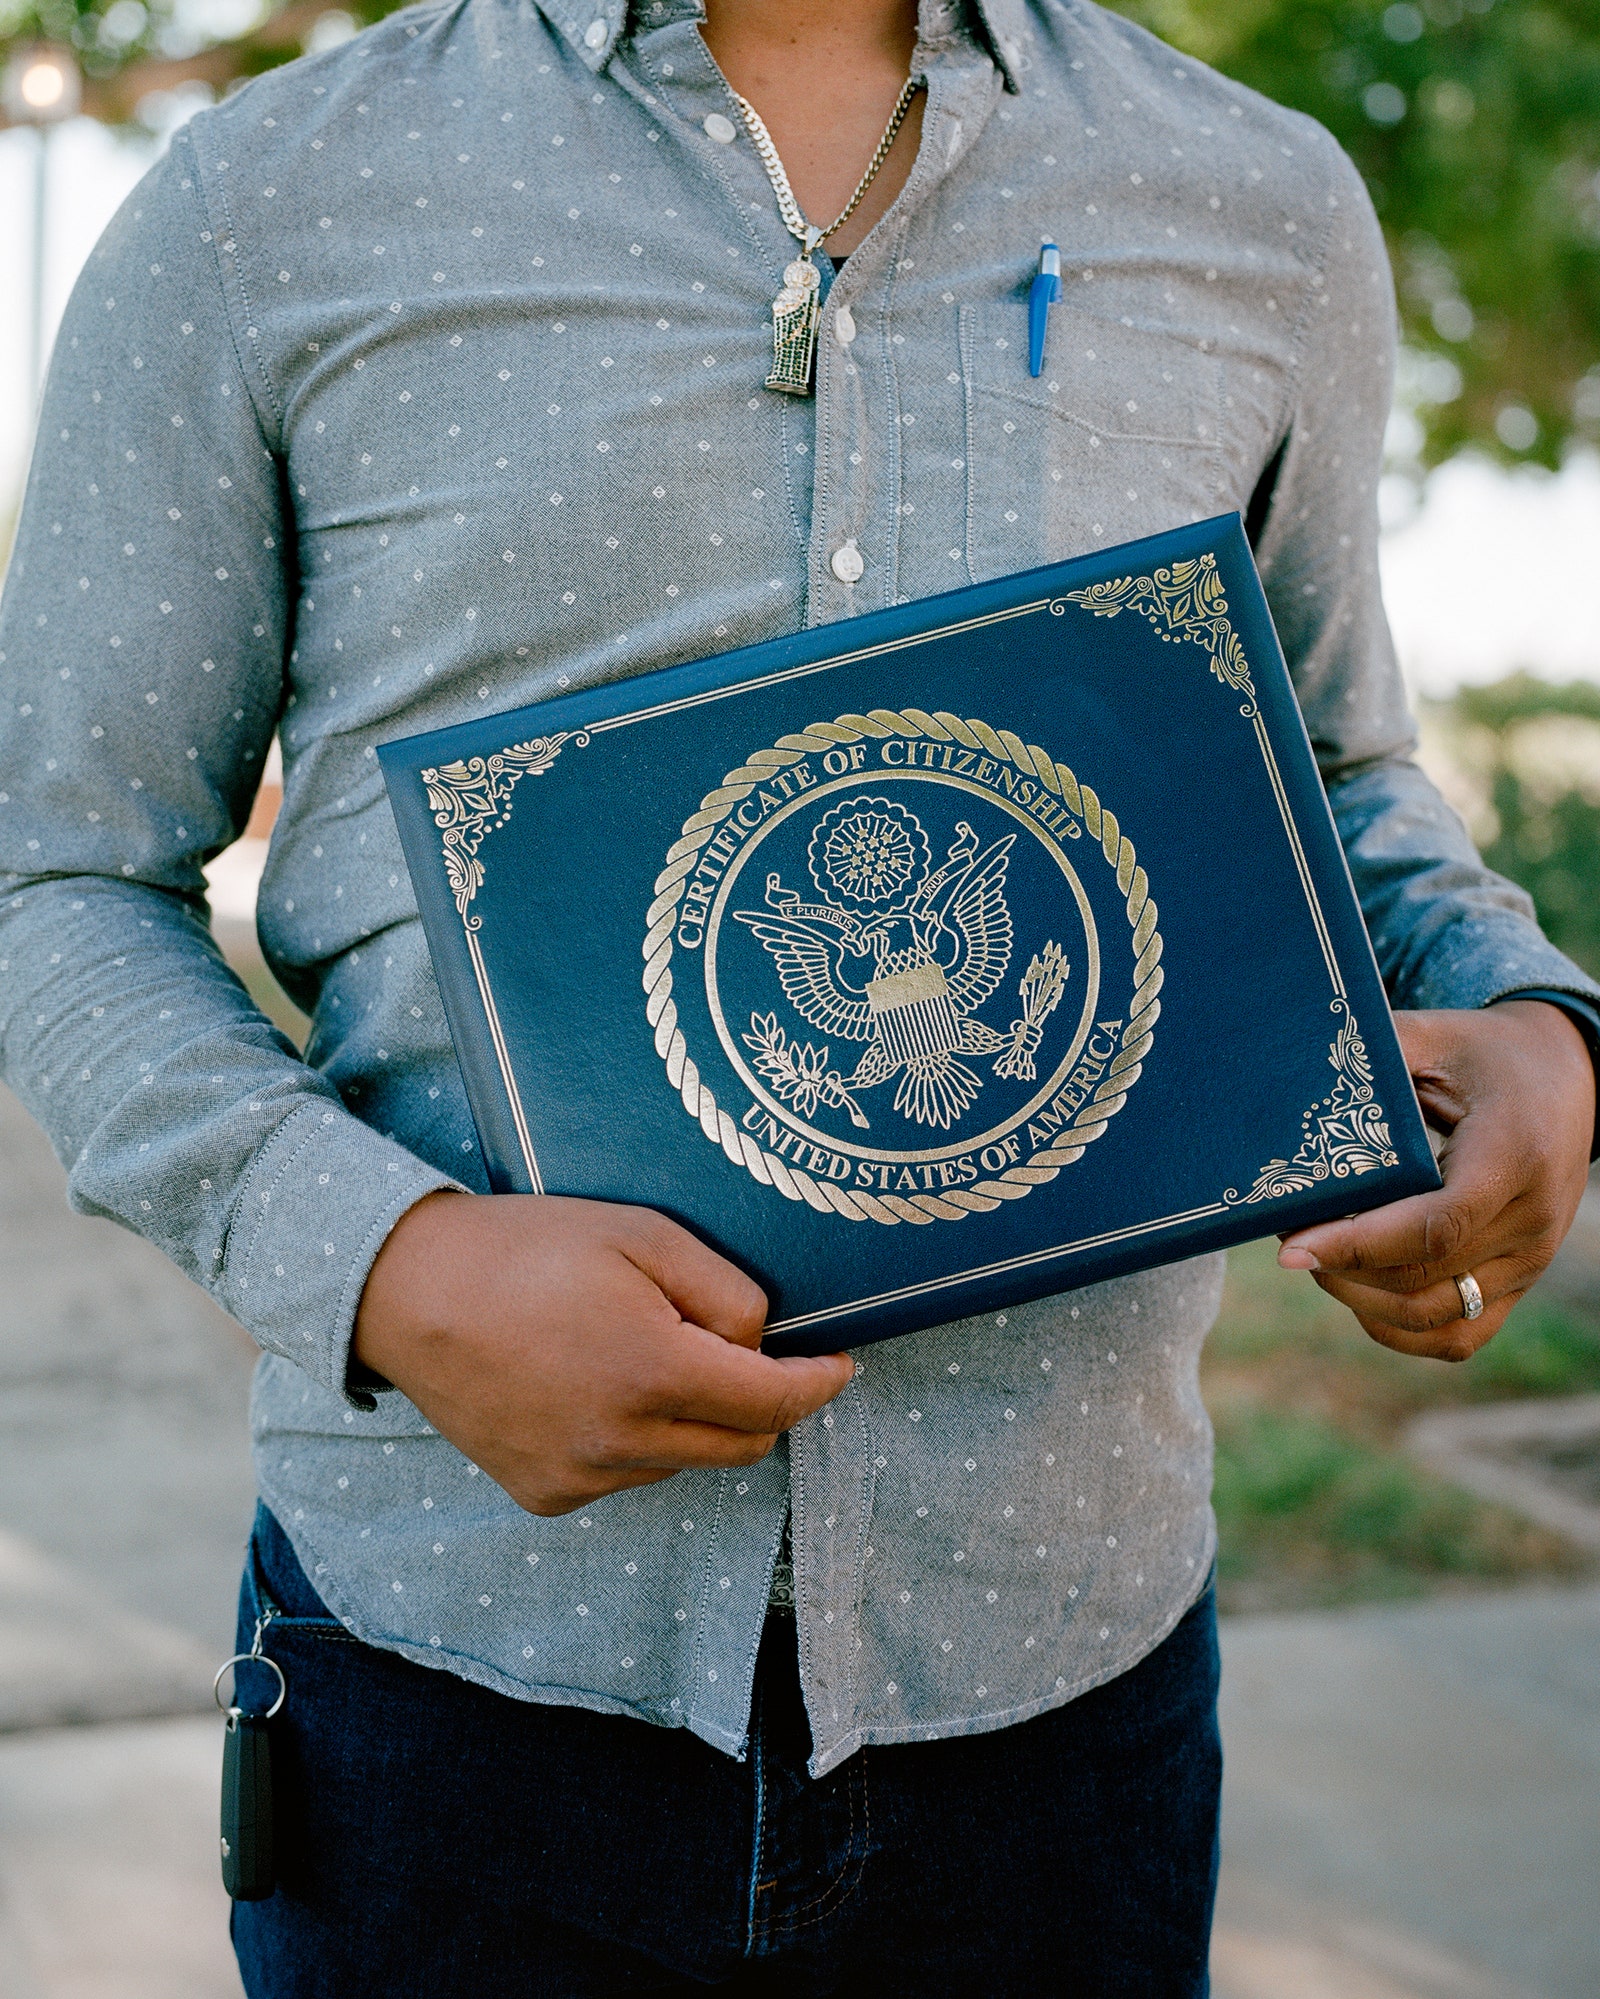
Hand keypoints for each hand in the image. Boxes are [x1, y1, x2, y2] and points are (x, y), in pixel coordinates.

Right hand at [353, 1192, 852, 1514]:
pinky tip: (594, 1385)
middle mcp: (622, 1442)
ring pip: (683, 1460)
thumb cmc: (527, 1248)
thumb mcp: (642, 1235)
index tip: (839, 1365)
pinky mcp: (545, 1493)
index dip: (818, 1385)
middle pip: (741, 1446)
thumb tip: (763, 1342)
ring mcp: (580, 1477)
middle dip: (763, 1404)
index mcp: (653, 1373)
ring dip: (693, 1420)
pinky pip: (626, 1474)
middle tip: (743, 1353)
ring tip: (643, 1353)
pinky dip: (636, 1439)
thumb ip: (724, 1291)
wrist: (408, 1292)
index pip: (774, 1404)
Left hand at [1277, 1002, 1593, 1360]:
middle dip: (1342, 1267)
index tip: (1291, 1247)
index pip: (1435, 1225)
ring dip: (1362, 1299)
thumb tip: (1291, 1073)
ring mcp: (1530, 1259)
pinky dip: (1400, 1328)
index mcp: (1513, 1154)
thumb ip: (1372, 1057)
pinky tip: (1358, 1291)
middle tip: (1288, 1238)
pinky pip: (1458, 1336)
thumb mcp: (1434, 1037)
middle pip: (1424, 1275)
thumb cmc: (1486, 1054)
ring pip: (1435, 1315)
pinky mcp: (1520, 1283)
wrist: (1566, 1080)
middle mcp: (1532, 1218)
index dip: (1357, 1244)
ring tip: (1318, 1259)